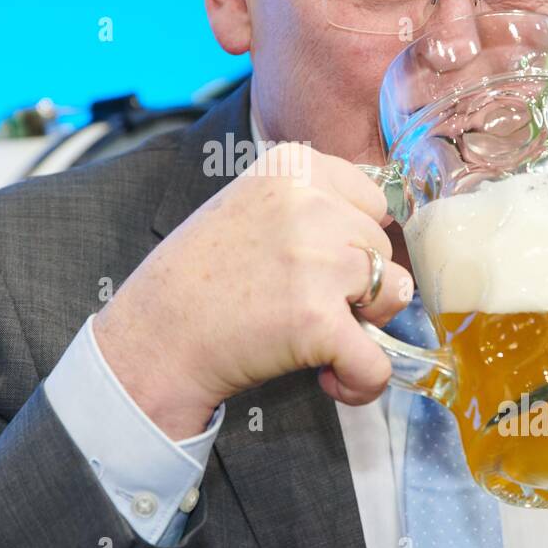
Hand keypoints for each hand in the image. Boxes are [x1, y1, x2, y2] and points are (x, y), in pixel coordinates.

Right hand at [93, 143, 414, 437]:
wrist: (153, 338)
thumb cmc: (199, 278)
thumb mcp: (250, 205)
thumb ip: (310, 202)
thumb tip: (384, 223)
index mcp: (293, 167)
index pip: (372, 198)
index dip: (352, 240)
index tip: (318, 264)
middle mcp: (308, 204)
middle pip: (382, 246)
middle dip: (358, 283)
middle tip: (305, 304)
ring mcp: (317, 260)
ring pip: (394, 293)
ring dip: (365, 324)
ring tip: (318, 338)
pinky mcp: (318, 319)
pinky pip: (378, 359)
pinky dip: (362, 380)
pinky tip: (331, 379)